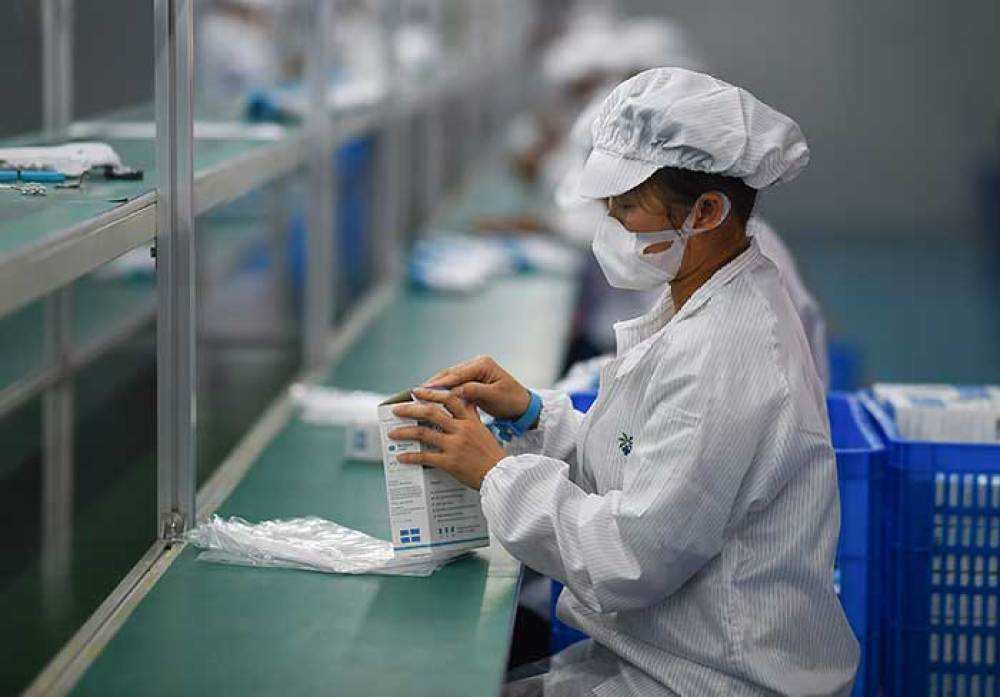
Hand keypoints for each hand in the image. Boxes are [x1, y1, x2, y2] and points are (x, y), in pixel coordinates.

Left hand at [389, 388, 505, 489]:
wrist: (499, 475)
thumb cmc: (491, 454)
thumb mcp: (483, 430)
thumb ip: (472, 415)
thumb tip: (466, 401)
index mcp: (469, 420)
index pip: (449, 399)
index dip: (431, 393)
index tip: (416, 391)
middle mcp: (461, 430)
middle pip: (430, 413)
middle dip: (410, 410)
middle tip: (397, 410)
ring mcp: (454, 446)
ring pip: (423, 433)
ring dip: (405, 432)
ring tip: (393, 433)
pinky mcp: (449, 462)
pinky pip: (425, 457)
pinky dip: (411, 457)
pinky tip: (402, 457)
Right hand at [423, 355, 530, 419]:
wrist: (522, 406)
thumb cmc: (512, 400)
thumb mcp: (494, 396)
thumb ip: (474, 391)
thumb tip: (454, 391)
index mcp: (483, 364)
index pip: (457, 374)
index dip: (439, 383)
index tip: (424, 390)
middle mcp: (476, 364)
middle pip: (449, 374)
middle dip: (433, 383)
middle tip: (416, 392)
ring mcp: (474, 371)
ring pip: (449, 378)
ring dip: (435, 387)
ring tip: (419, 395)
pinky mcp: (472, 380)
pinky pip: (454, 384)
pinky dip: (443, 391)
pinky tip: (432, 399)